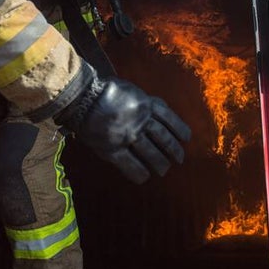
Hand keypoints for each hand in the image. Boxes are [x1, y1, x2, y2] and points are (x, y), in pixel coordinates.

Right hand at [53, 67, 190, 183]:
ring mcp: (127, 135)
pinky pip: (130, 164)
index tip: (186, 140)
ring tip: (163, 170)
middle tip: (178, 160)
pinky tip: (145, 177)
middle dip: (173, 151)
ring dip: (160, 164)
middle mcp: (141, 121)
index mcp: (147, 105)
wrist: (82, 98)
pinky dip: (140, 172)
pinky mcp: (113, 148)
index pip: (171, 121)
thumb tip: (163, 109)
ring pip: (151, 154)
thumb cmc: (106, 91)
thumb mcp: (133, 90)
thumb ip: (148, 101)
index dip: (181, 132)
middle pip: (164, 140)